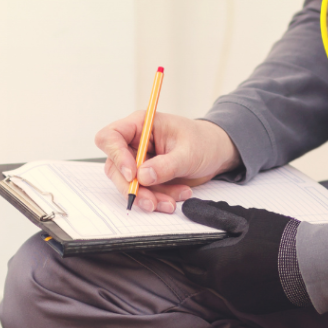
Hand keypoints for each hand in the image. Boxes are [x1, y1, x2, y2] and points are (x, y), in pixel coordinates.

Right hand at [94, 113, 240, 212]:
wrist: (217, 154)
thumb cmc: (204, 142)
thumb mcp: (189, 152)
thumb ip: (166, 165)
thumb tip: (143, 176)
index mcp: (141, 125)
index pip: (111, 137)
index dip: (116, 156)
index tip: (133, 175)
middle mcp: (135, 143)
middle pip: (115, 167)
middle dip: (133, 187)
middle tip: (151, 201)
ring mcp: (139, 162)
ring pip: (129, 184)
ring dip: (148, 197)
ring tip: (171, 202)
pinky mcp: (146, 178)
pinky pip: (143, 192)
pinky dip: (157, 199)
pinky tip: (176, 197)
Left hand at [177, 200, 310, 313]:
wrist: (315, 266)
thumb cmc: (282, 238)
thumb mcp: (248, 219)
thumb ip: (215, 215)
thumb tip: (189, 208)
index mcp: (219, 263)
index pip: (188, 255)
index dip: (188, 244)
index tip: (192, 236)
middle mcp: (223, 285)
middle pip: (196, 273)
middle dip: (197, 259)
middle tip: (208, 245)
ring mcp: (236, 299)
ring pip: (213, 284)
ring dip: (215, 271)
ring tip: (232, 255)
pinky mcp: (249, 307)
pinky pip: (231, 294)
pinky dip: (232, 282)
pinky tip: (247, 270)